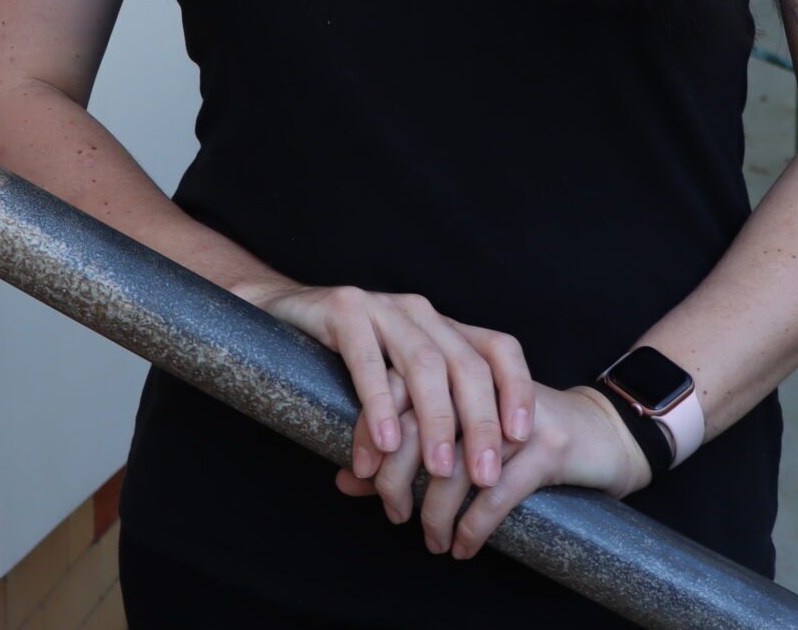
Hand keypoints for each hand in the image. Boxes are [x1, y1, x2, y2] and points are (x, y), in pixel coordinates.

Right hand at [235, 280, 535, 509]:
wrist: (273, 313)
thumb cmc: (337, 360)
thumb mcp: (392, 386)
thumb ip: (420, 422)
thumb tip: (450, 490)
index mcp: (440, 326)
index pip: (498, 348)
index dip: (517, 388)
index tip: (524, 436)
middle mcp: (419, 312)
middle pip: (467, 363)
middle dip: (481, 422)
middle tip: (485, 476)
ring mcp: (382, 307)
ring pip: (424, 363)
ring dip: (436, 422)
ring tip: (439, 471)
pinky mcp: (343, 310)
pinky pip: (368, 359)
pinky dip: (380, 404)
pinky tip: (386, 443)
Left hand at [335, 379, 652, 559]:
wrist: (603, 433)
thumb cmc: (522, 436)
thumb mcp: (463, 434)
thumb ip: (404, 448)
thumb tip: (346, 479)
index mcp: (458, 366)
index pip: (398, 386)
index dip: (372, 431)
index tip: (358, 473)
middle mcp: (485, 382)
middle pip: (421, 424)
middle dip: (398, 477)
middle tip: (393, 513)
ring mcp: (517, 412)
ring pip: (456, 464)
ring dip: (435, 511)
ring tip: (430, 538)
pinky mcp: (548, 445)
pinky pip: (497, 492)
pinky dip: (473, 526)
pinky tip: (461, 544)